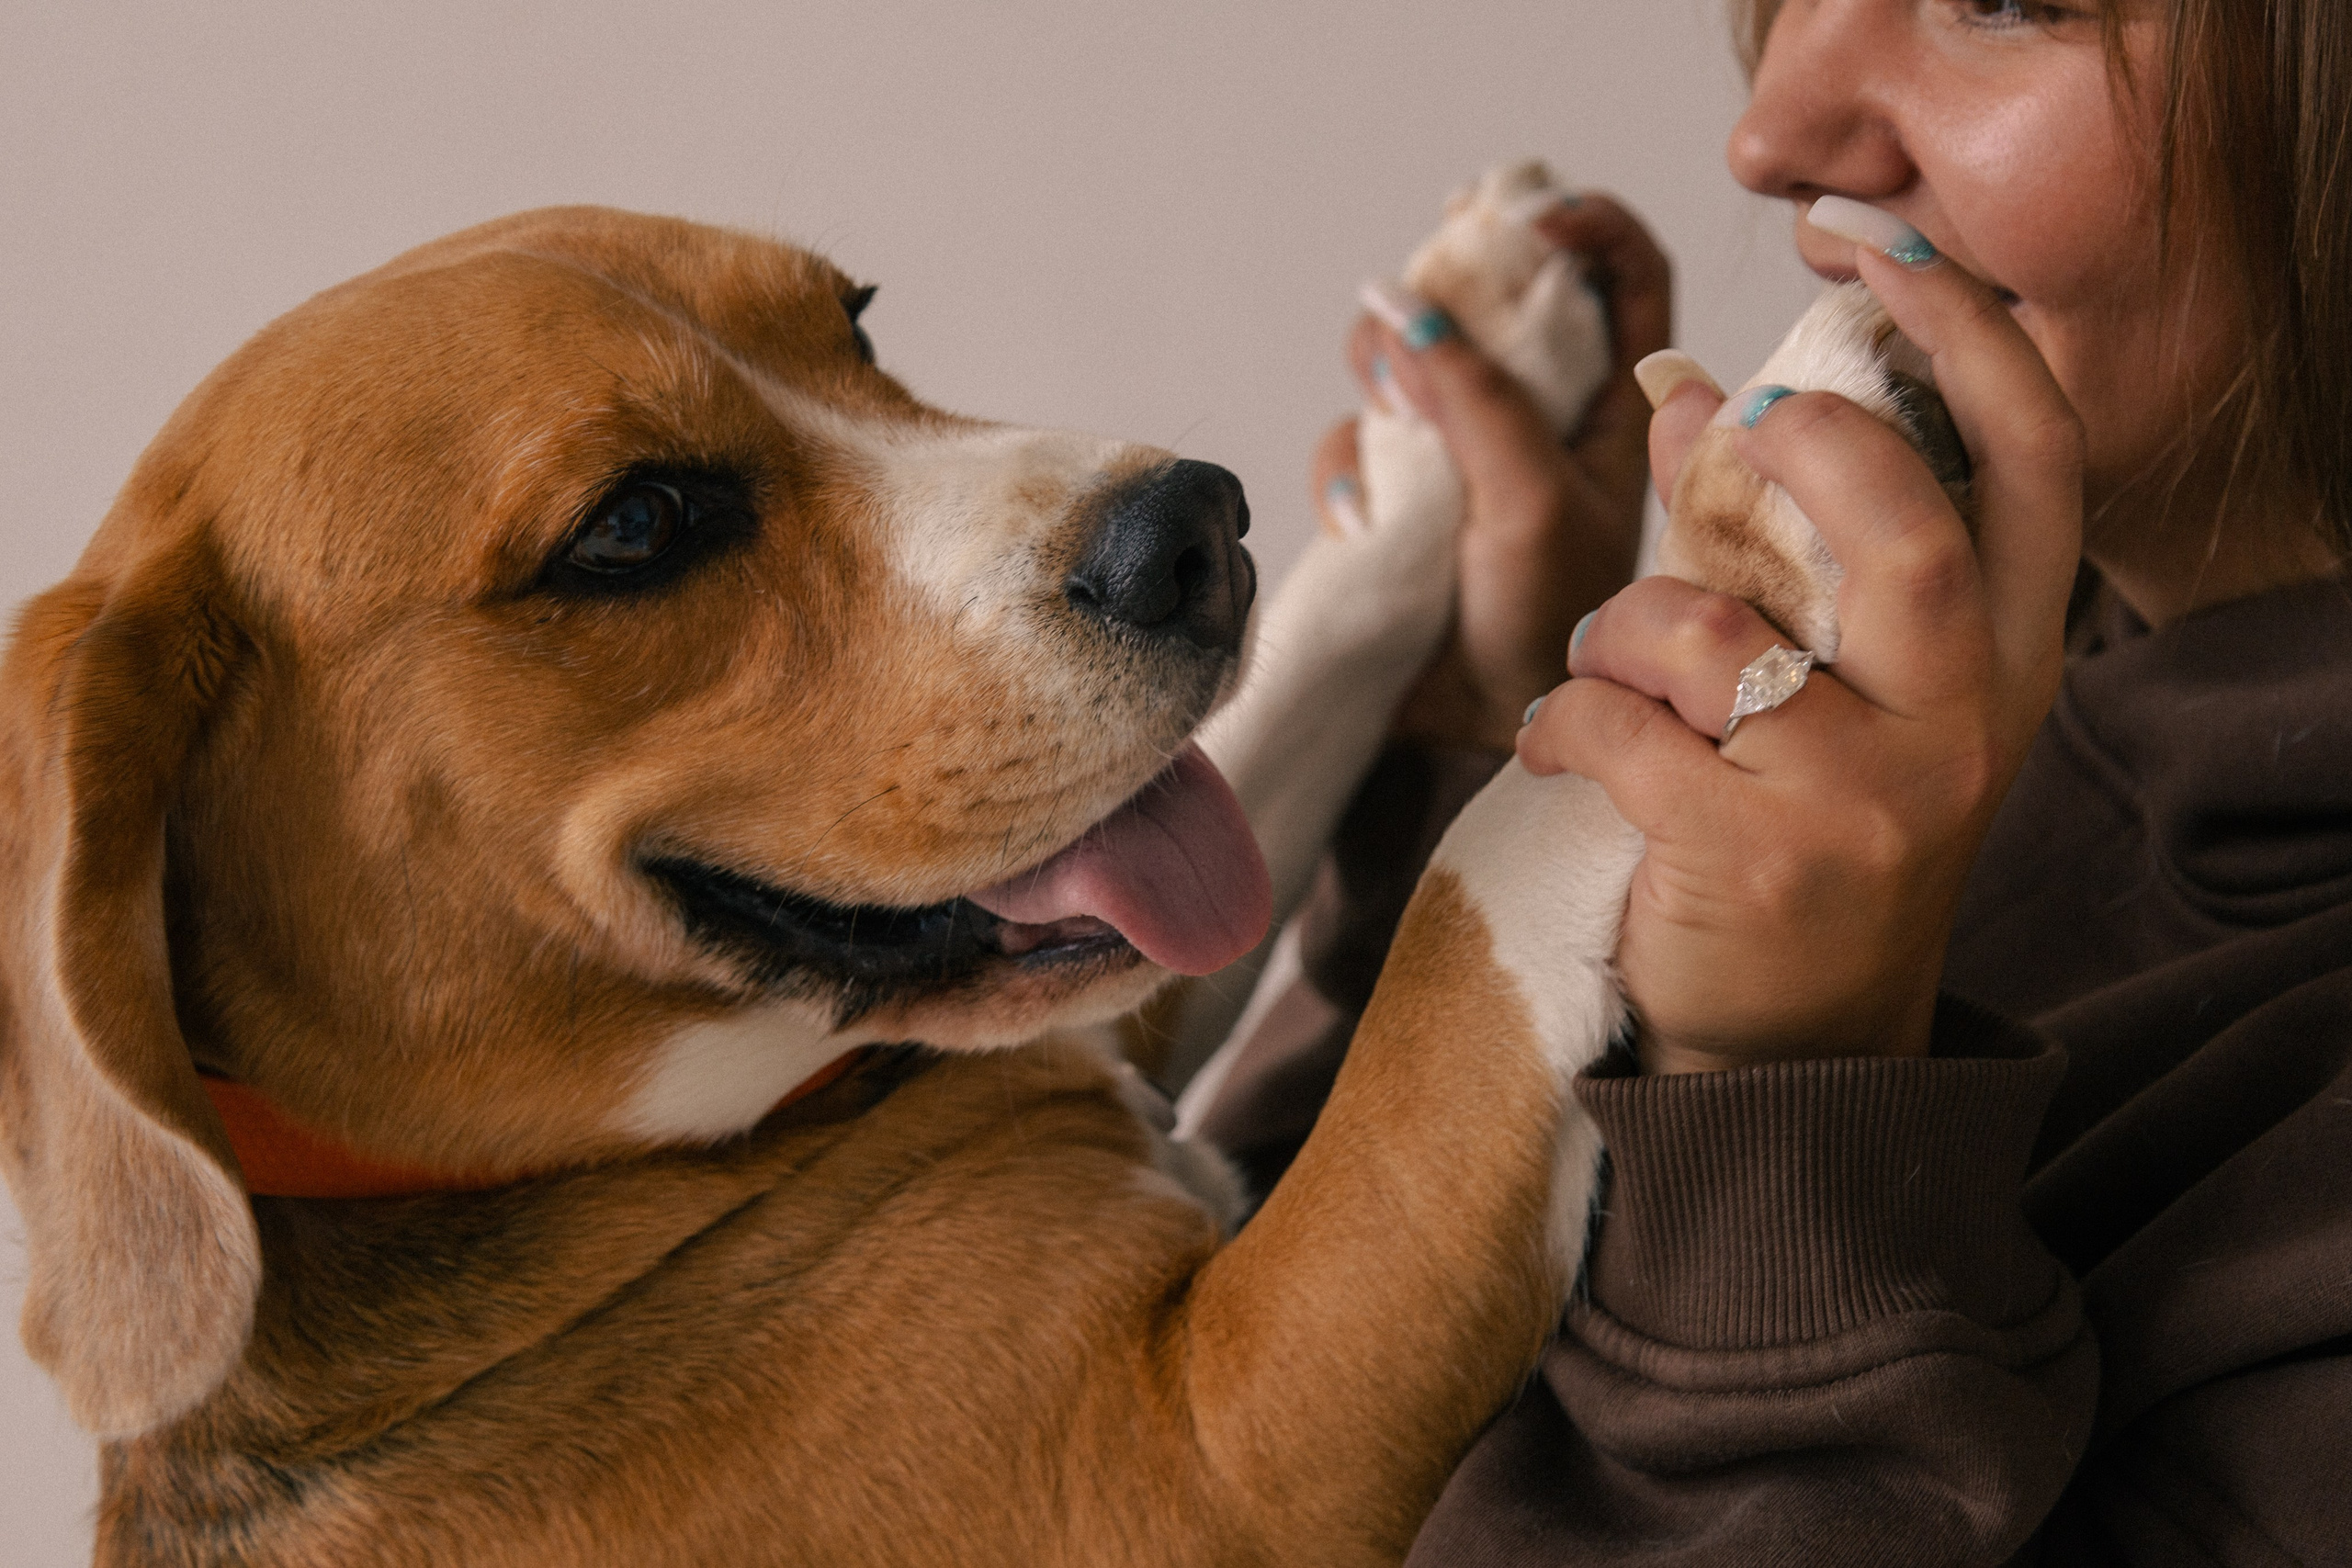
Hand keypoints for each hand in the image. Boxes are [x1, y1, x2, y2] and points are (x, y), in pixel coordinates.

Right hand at [1311, 194, 1670, 750]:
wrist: (1474, 741)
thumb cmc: (1540, 630)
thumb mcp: (1532, 495)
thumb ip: (1475, 395)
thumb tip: (1402, 304)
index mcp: (1620, 407)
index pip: (1625, 272)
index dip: (1583, 226)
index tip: (1524, 224)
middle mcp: (1545, 420)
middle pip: (1489, 301)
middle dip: (1438, 310)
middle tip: (1414, 344)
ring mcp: (1466, 459)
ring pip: (1407, 365)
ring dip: (1381, 393)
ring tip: (1386, 448)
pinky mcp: (1402, 500)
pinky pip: (1356, 444)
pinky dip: (1347, 474)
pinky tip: (1361, 526)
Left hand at [1517, 247, 2083, 1072]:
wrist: (1793, 1043)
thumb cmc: (1806, 836)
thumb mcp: (1830, 689)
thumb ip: (1773, 548)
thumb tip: (1683, 388)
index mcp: (2002, 659)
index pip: (2035, 461)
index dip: (1965, 334)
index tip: (1881, 247)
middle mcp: (1963, 720)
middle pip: (1898, 521)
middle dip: (1792, 446)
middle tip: (1722, 428)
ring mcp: (1867, 794)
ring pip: (1709, 627)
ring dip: (1616, 625)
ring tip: (1595, 668)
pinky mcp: (1756, 855)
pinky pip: (1618, 725)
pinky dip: (1561, 719)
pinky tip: (1557, 745)